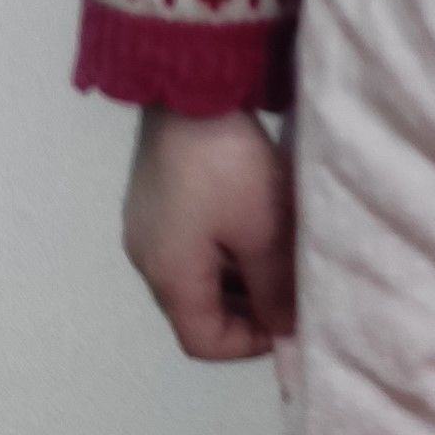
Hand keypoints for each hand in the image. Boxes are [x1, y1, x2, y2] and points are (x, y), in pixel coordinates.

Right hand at [123, 107, 295, 360]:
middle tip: (290, 290)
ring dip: (237, 279)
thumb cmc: (229, 168)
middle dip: (247, 311)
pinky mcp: (152, 200)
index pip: (203, 342)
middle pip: (197, 311)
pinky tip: (252, 224)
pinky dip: (222, 251)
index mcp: (169, 276)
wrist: (190, 89)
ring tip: (278, 257)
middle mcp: (146, 259)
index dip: (249, 345)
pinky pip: (188, 246)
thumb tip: (285, 330)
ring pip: (195, 278)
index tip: (289, 321)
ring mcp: (144, 227)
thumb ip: (276, 290)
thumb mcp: (266, 233)